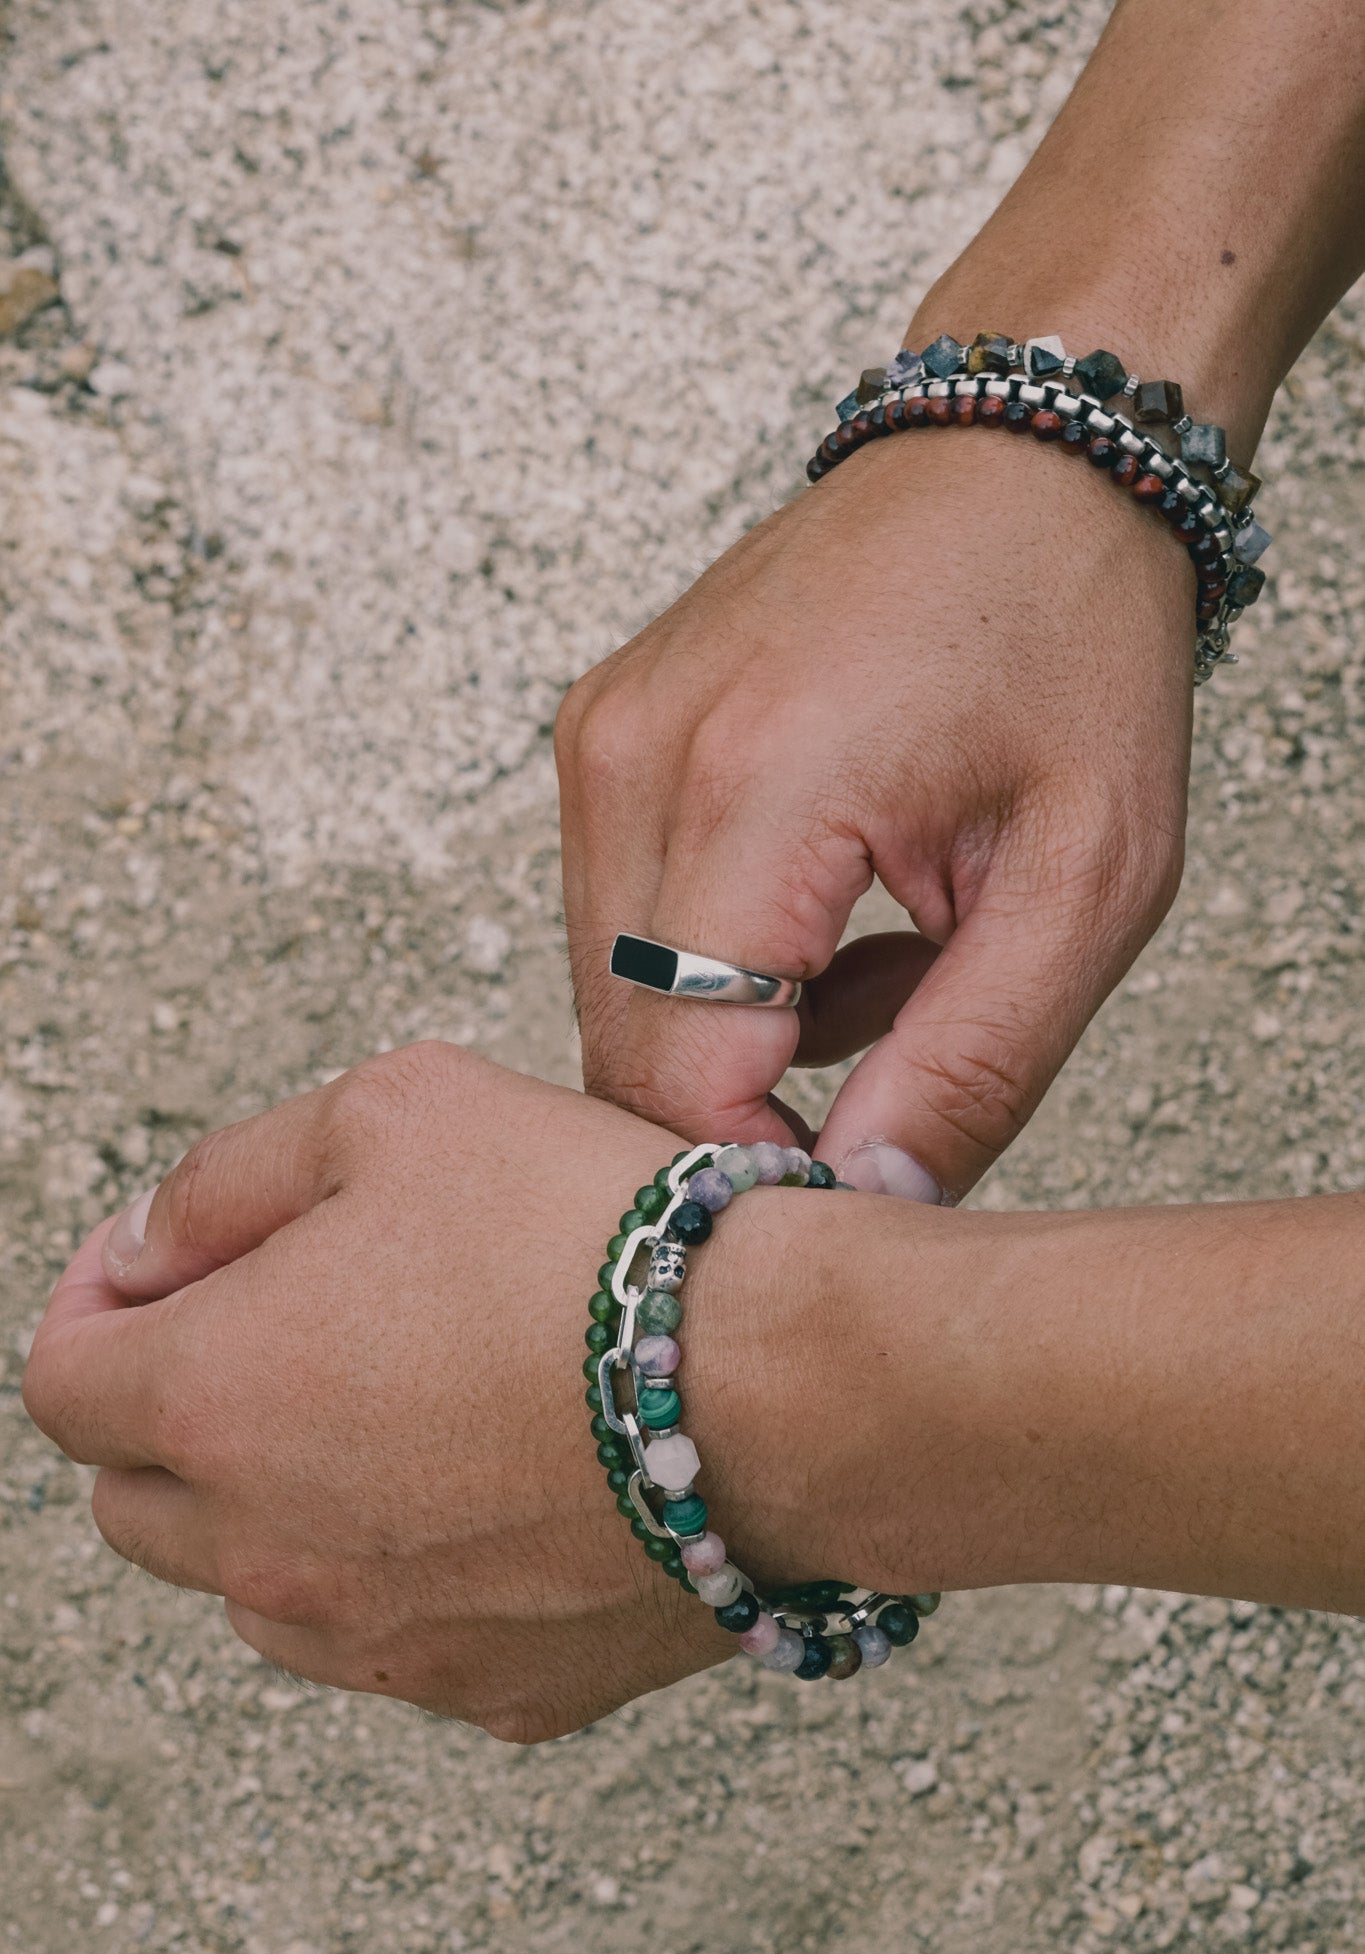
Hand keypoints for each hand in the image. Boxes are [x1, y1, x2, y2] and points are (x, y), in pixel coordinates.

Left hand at [24, 1045, 842, 1740]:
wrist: (788, 1384)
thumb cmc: (596, 1235)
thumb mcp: (392, 1111)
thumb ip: (231, 1177)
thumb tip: (153, 1249)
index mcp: (216, 1403)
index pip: (65, 1379)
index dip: (98, 1302)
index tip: (160, 1267)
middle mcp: (272, 1555)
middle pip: (139, 1502)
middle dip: (174, 1410)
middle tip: (278, 1327)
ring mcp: (384, 1644)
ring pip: (259, 1588)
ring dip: (280, 1502)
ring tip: (398, 1405)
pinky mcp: (498, 1693)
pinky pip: (398, 1639)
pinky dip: (406, 1571)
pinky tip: (495, 1484)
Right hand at [557, 426, 1191, 1199]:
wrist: (1020, 459)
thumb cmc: (1072, 640)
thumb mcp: (1090, 879)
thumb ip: (973, 1067)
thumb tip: (862, 1201)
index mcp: (755, 785)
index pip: (675, 1080)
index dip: (764, 1169)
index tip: (871, 1171)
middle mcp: (636, 760)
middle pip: (630, 1053)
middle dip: (762, 1104)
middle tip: (912, 1053)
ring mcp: (603, 741)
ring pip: (620, 1000)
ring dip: (748, 1034)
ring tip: (894, 956)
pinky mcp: (603, 737)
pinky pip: (621, 924)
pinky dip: (721, 963)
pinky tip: (832, 907)